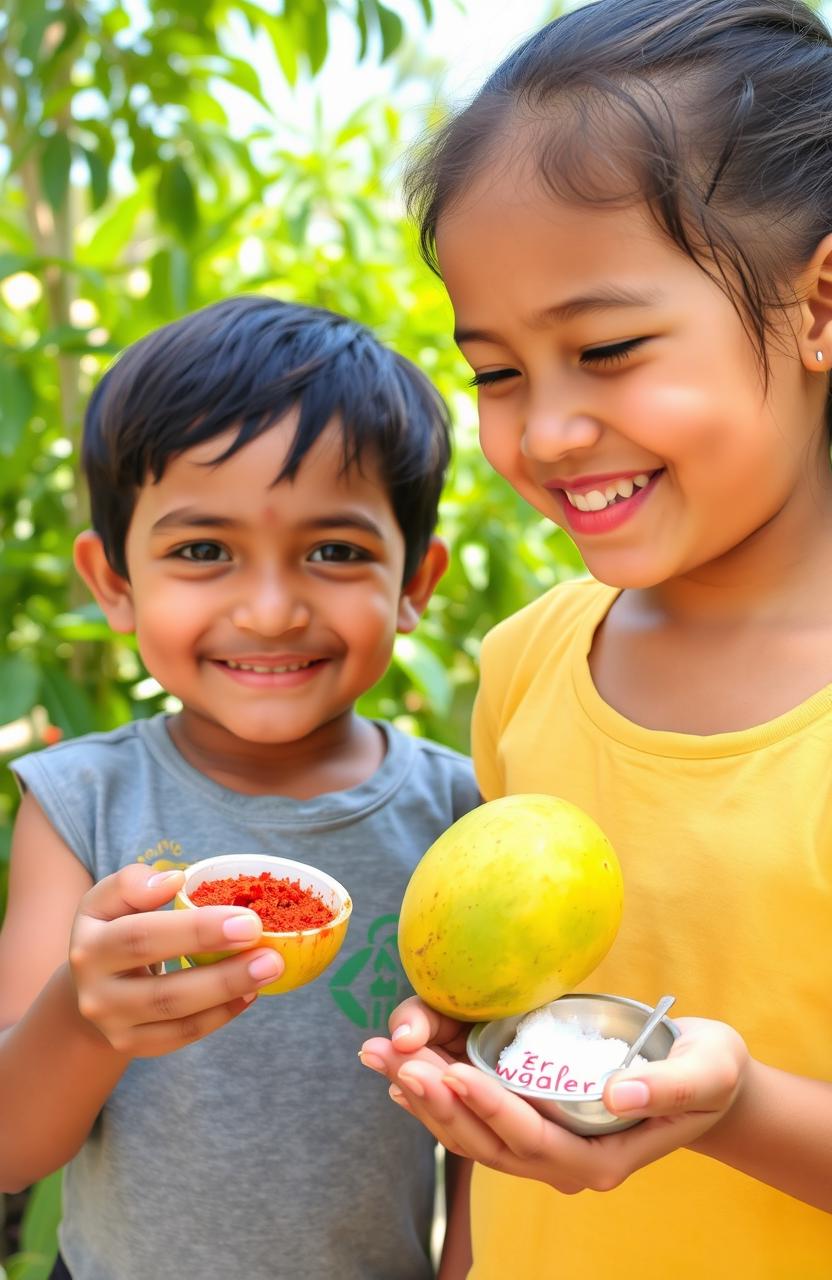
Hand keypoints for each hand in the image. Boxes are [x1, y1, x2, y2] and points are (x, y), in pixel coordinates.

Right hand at [68, 863, 283, 1056]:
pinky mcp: (132, 1045)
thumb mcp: (107, 900)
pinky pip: (181, 1035)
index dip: (196, 930)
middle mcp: (96, 994)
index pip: (142, 938)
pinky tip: (251, 992)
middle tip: (269, 953)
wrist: (90, 984)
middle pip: (164, 990)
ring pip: (177, 1017)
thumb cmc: (112, 930)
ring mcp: (114, 1026)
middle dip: (222, 974)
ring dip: (228, 994)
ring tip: (269, 970)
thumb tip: (174, 881)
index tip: (248, 919)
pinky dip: (220, 1015)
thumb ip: (132, 883)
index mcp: (89, 948)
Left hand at [361, 1015, 748, 1192]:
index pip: (532, 1140)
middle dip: (439, 1102)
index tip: (453, 1072)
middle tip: (398, 1060)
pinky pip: (475, 1118)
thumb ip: (663, 1089)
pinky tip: (404, 1072)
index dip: (490, 1108)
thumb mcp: (704, 1073)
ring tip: (382, 1057)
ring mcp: (544, 1146)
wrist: (706, 1079)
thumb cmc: (710, 1072)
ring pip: (471, 1133)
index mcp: (601, 1159)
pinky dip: (438, 1096)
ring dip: (424, 1096)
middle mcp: (564, 1163)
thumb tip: (616, 1096)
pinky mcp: (532, 1121)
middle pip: (487, 1142)